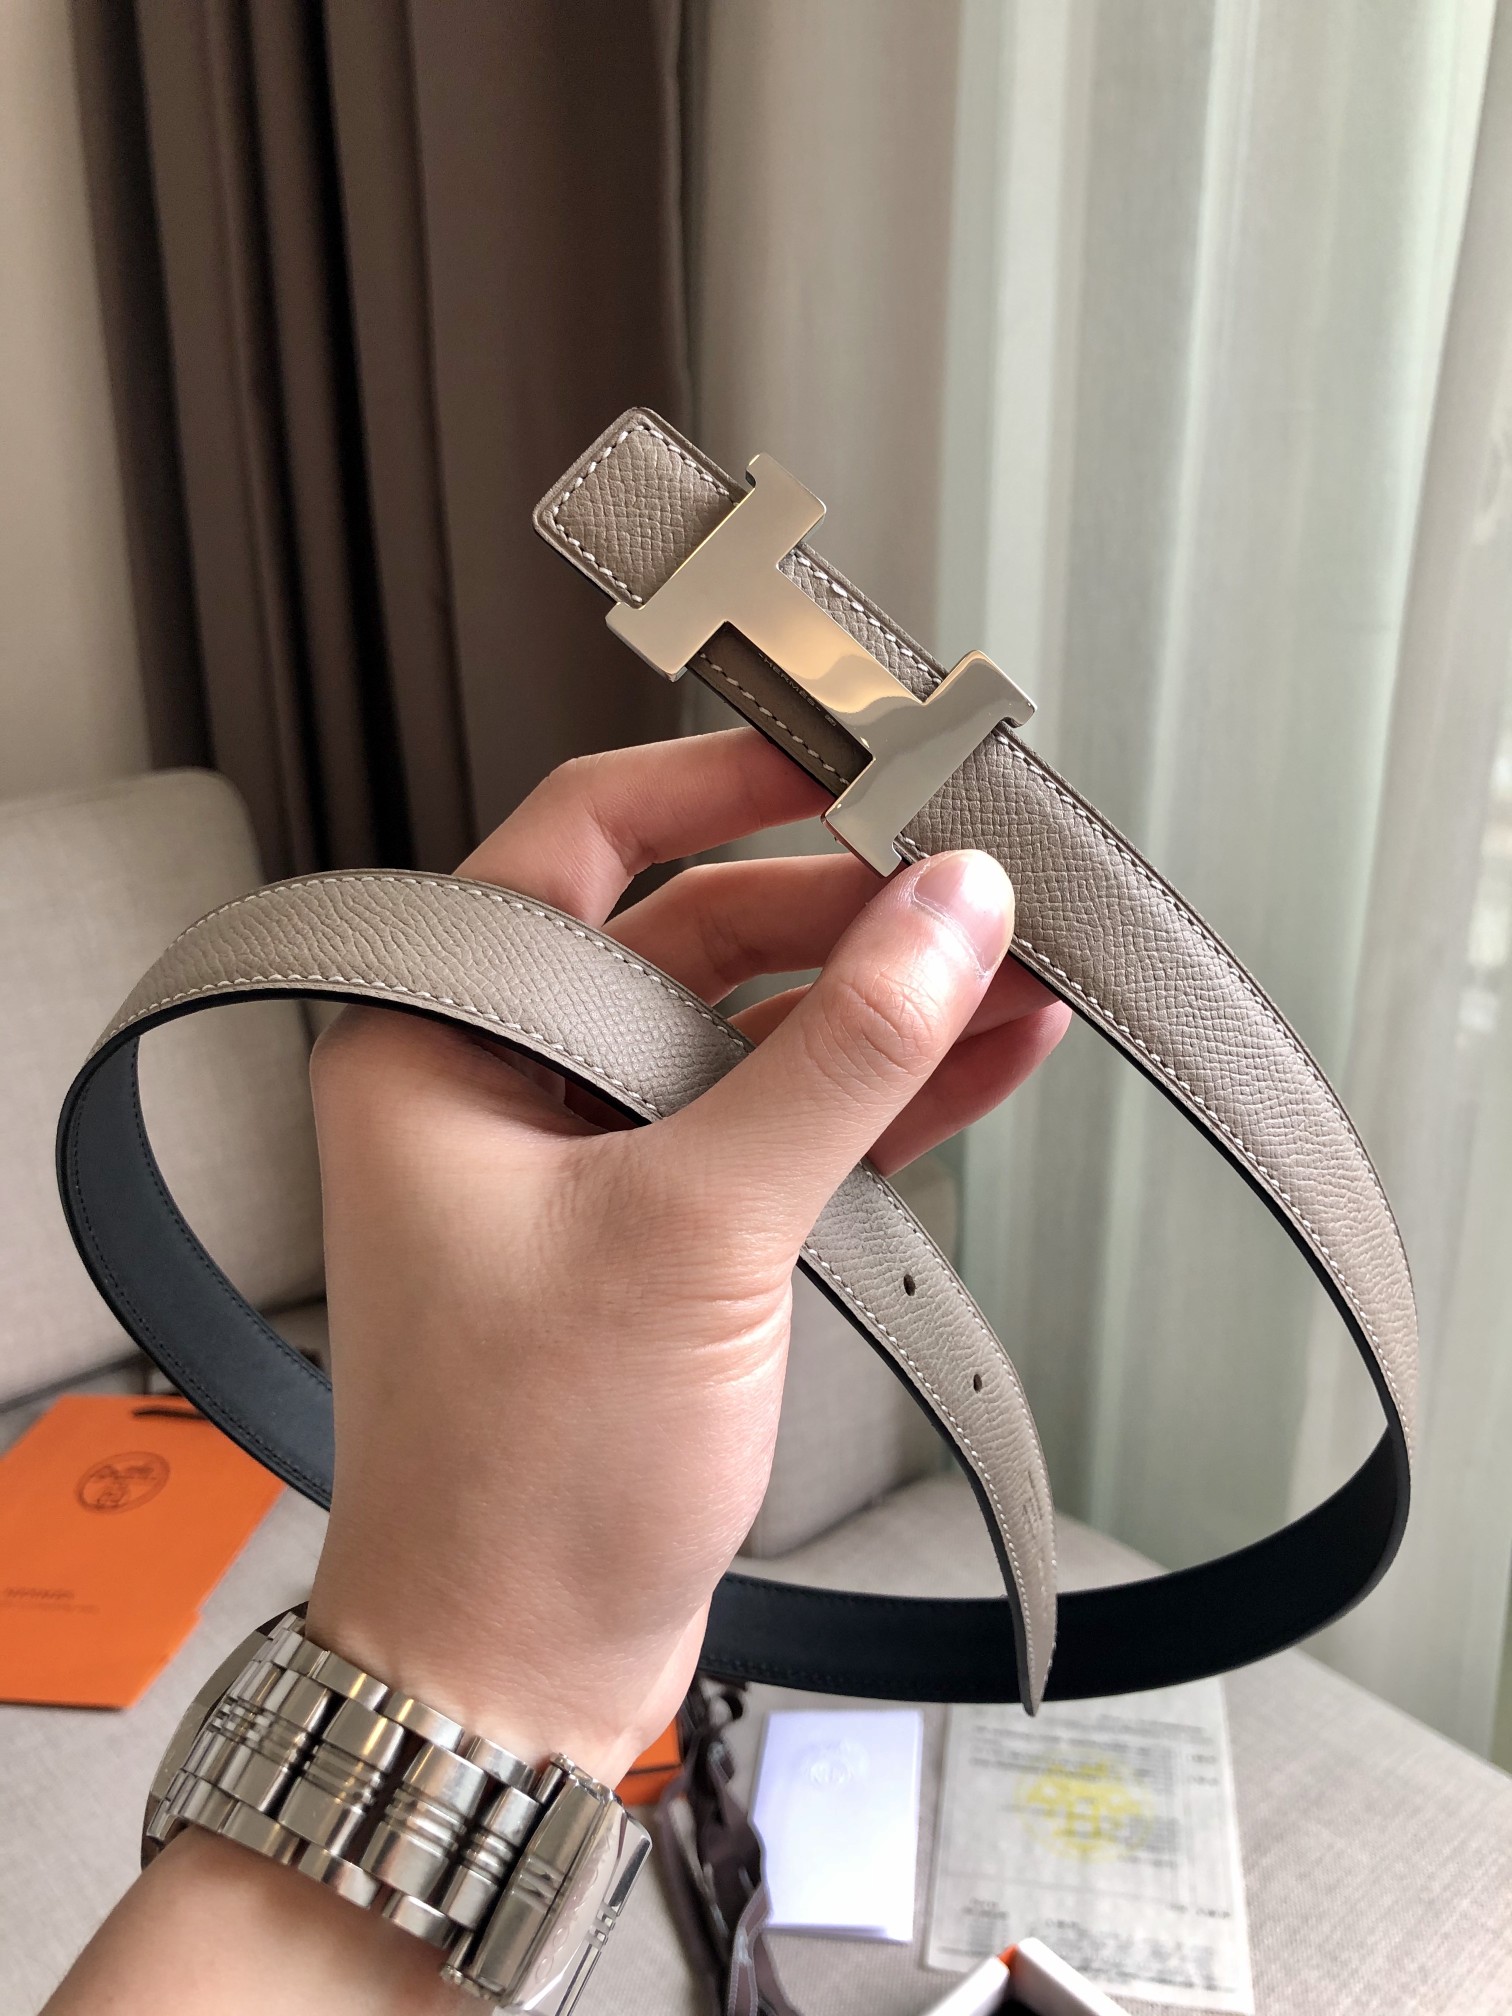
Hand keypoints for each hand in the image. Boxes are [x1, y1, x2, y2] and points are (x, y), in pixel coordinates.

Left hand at [304, 728, 1069, 1782]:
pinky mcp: (664, 1232)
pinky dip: (878, 1093)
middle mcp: (505, 1078)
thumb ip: (837, 1058)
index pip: (581, 838)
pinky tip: (987, 1054)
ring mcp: (590, 1157)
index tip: (847, 750)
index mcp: (441, 1037)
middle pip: (690, 928)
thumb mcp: (697, 1230)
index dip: (718, 778)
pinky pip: (779, 1123)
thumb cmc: (529, 1474)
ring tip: (1022, 965)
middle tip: (973, 880)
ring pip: (751, 1029)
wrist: (520, 1669)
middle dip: (843, 907)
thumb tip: (948, 910)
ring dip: (883, 1000)